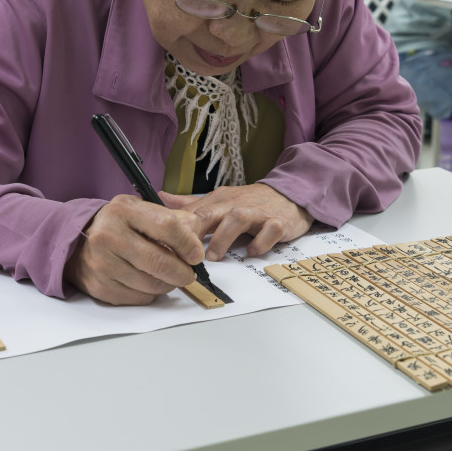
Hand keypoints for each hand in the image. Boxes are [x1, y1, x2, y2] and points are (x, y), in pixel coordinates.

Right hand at [65, 195, 204, 304]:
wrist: (77, 242)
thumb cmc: (116, 226)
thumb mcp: (140, 211)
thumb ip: (171, 219)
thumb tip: (195, 237)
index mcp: (123, 211)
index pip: (166, 226)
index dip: (187, 243)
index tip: (196, 254)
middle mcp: (108, 236)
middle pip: (159, 261)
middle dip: (182, 272)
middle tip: (189, 273)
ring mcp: (102, 263)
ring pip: (151, 284)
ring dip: (168, 284)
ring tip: (169, 277)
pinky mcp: (100, 287)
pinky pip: (138, 297)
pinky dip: (151, 294)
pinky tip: (148, 282)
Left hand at [159, 183, 312, 261]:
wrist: (290, 194)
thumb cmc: (251, 202)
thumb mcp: (220, 200)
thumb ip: (191, 204)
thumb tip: (161, 199)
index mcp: (219, 201)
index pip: (193, 212)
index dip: (177, 228)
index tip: (162, 243)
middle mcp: (236, 205)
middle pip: (211, 213)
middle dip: (195, 230)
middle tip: (183, 252)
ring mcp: (257, 213)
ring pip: (237, 220)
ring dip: (224, 237)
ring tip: (214, 256)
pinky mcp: (278, 222)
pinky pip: (269, 231)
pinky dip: (260, 242)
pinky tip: (252, 252)